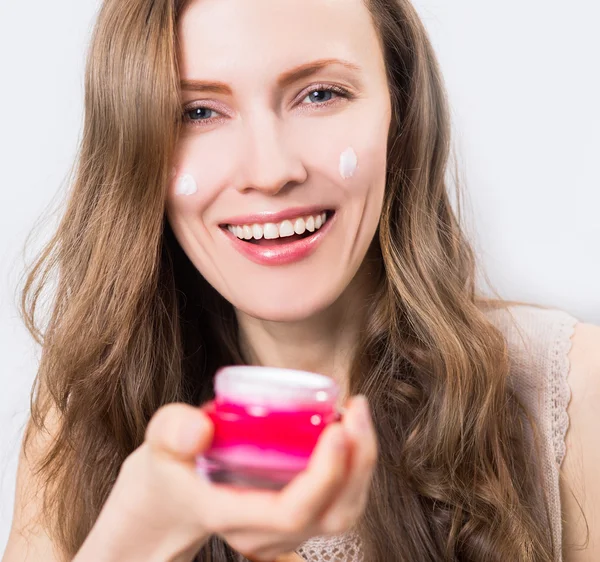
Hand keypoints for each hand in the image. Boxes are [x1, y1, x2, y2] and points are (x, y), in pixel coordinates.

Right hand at [99, 394, 377, 561]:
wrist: (170, 500)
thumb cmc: (168, 467)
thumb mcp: (159, 442)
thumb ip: (172, 431)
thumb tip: (200, 429)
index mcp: (230, 514)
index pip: (291, 512)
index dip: (325, 474)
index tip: (337, 425)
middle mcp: (262, 535)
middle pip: (332, 516)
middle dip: (357, 462)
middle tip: (355, 408)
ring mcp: (282, 535)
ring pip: (343, 513)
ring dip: (361, 463)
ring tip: (356, 413)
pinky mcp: (295, 523)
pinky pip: (339, 504)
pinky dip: (354, 468)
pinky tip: (348, 429)